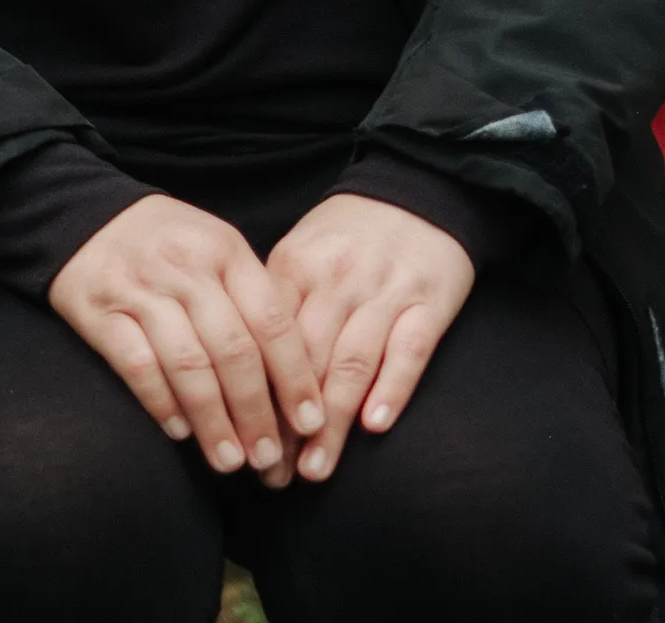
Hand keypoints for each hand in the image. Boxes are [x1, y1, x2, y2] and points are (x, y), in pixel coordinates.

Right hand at [50, 194, 323, 486]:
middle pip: (233, 350)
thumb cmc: (167, 244)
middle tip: (268, 457)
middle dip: (255, 412)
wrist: (79, 213)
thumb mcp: (216, 250)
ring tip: (230, 461)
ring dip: (213, 420)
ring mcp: (140, 289)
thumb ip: (253, 299)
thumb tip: (296, 378)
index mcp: (225, 251)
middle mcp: (186, 268)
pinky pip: (138, 366)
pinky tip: (179, 432)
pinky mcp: (99, 311)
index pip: (272, 320)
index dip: (295, 377)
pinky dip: (162, 403)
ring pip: (188, 364)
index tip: (310, 423)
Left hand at [264, 193, 474, 480]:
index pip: (263, 343)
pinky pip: (408, 351)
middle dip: (285, 424)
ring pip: (350, 364)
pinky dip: (390, 389)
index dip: (250, 397)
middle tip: (272, 474)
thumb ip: (273, 304)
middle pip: (302, 362)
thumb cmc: (349, 233)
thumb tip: (236, 367)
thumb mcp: (300, 253)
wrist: (420, 190)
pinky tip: (374, 426)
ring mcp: (383, 292)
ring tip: (315, 469)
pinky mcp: (428, 302)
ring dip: (333, 424)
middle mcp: (334, 281)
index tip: (237, 441)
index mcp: (292, 267)